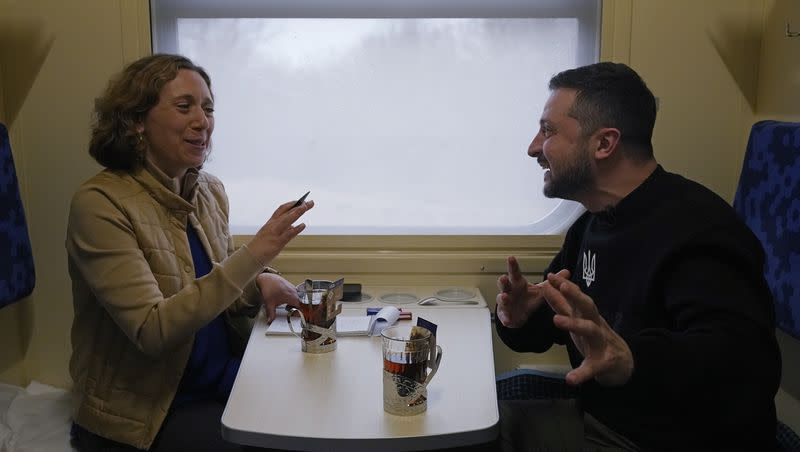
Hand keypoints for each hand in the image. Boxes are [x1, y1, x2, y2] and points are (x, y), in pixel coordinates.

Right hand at [246, 199, 313, 266]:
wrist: (250, 257)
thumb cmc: (259, 247)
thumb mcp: (269, 234)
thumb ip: (282, 229)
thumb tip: (293, 227)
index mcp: (270, 223)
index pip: (281, 210)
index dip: (291, 204)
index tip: (300, 201)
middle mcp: (272, 226)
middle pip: (286, 212)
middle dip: (298, 206)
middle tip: (309, 202)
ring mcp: (275, 233)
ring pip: (287, 220)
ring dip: (297, 212)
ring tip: (306, 207)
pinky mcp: (277, 243)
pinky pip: (288, 234)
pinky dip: (296, 229)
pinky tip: (303, 225)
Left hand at [256, 273, 300, 322]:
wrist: (266, 278)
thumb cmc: (269, 288)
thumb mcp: (269, 303)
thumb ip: (271, 314)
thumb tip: (270, 320)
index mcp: (292, 297)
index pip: (300, 307)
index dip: (299, 312)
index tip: (296, 315)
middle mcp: (294, 292)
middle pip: (299, 302)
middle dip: (296, 308)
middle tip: (291, 311)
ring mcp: (292, 287)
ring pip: (297, 297)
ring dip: (294, 302)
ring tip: (287, 305)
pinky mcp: (289, 285)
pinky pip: (294, 292)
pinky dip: (291, 297)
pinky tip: (284, 298)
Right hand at [496, 256, 567, 327]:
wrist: (520, 314)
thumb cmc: (528, 297)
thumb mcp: (542, 290)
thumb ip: (552, 282)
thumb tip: (567, 272)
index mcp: (518, 283)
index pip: (515, 273)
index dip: (513, 265)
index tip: (511, 257)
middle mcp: (509, 291)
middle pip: (504, 284)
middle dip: (503, 281)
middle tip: (503, 278)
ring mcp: (505, 303)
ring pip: (501, 299)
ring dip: (503, 298)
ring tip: (505, 297)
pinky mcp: (505, 315)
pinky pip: (504, 317)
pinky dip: (506, 319)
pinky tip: (508, 321)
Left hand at [540, 272, 633, 386]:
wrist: (623, 363)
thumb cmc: (596, 339)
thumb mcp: (579, 320)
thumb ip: (563, 305)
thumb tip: (548, 286)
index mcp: (587, 317)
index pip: (575, 298)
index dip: (563, 286)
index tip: (550, 275)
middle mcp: (594, 325)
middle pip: (587, 307)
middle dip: (575, 295)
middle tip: (562, 285)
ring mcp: (600, 343)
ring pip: (590, 330)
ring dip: (574, 324)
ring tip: (557, 320)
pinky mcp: (604, 363)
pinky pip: (592, 368)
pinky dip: (582, 374)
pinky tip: (571, 379)